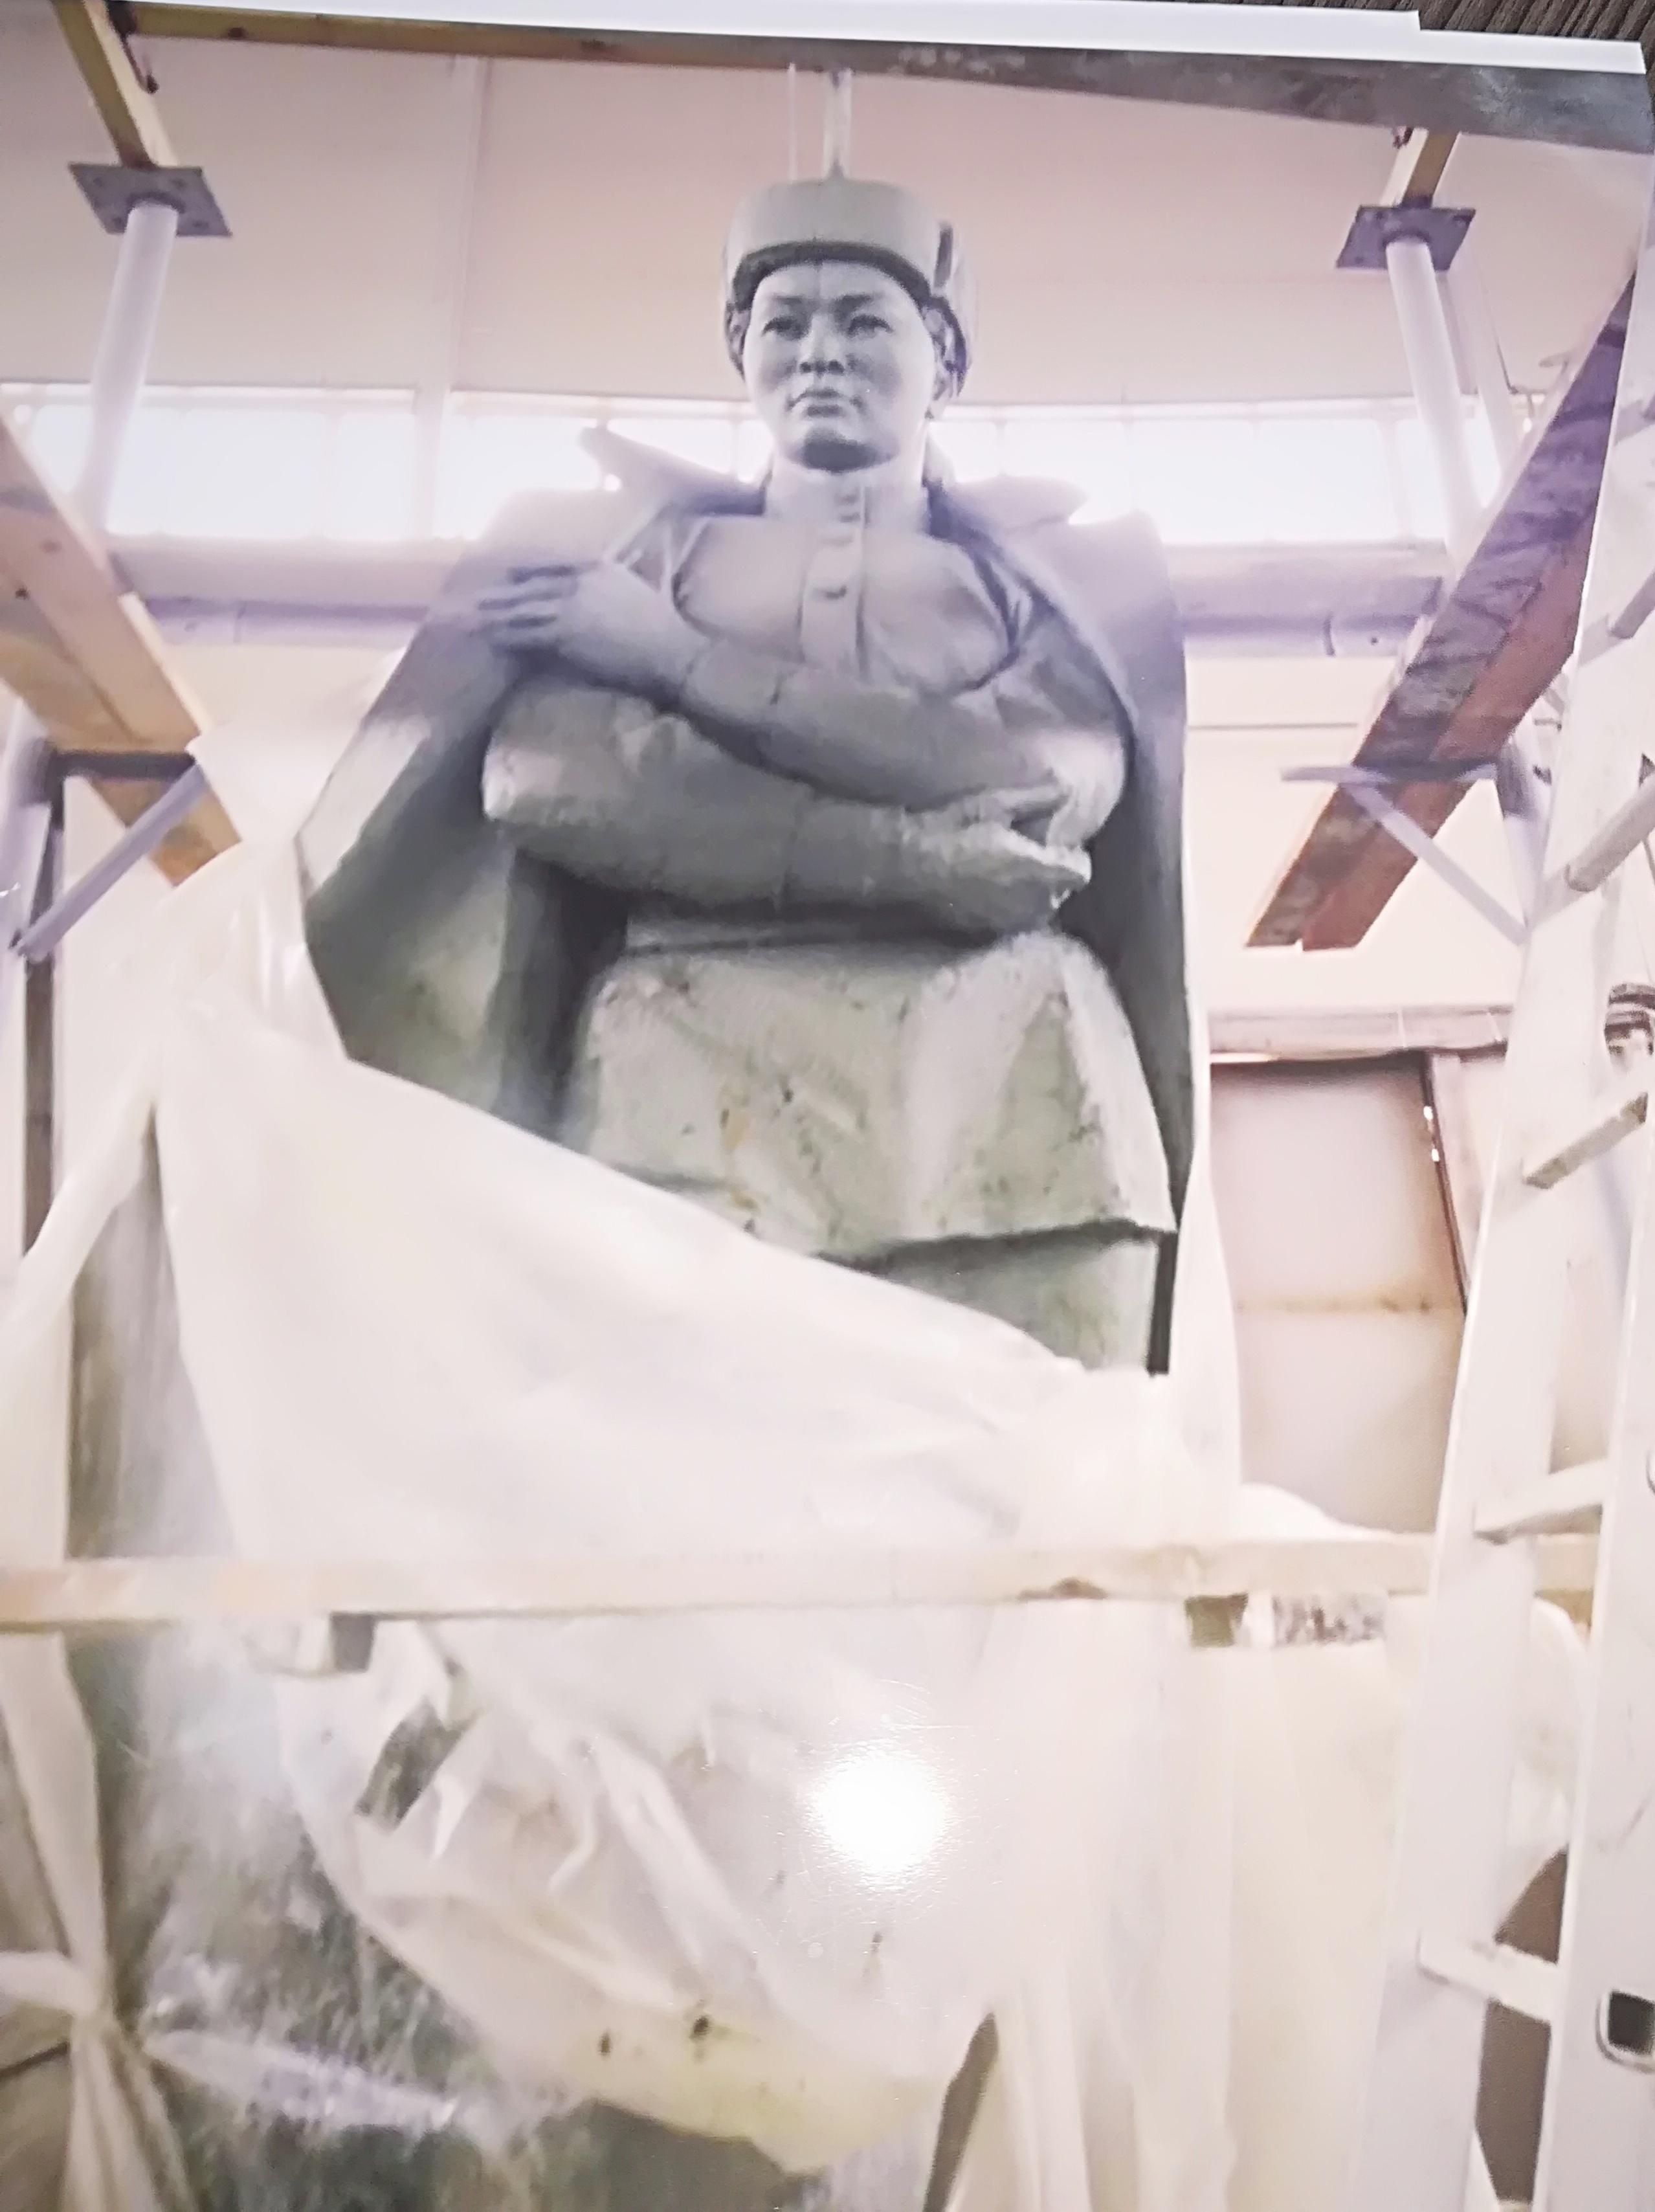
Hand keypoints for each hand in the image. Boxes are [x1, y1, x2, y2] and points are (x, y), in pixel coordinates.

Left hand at [473, 562, 705, 702]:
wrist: (673, 653)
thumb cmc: (663, 627)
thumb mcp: (636, 589)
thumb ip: (611, 581)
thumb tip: (600, 582)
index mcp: (595, 566)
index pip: (544, 563)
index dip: (516, 569)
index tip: (495, 570)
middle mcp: (576, 581)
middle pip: (523, 584)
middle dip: (491, 590)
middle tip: (460, 593)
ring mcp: (569, 607)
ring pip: (517, 608)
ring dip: (485, 612)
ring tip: (457, 615)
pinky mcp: (566, 635)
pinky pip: (525, 634)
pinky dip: (503, 634)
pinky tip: (484, 636)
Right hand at [896, 811, 1090, 935]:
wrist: (911, 863)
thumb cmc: (954, 828)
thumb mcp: (995, 803)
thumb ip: (1037, 799)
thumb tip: (1069, 790)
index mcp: (1037, 868)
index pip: (1080, 874)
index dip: (1073, 859)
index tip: (1057, 847)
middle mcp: (1030, 901)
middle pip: (1062, 894)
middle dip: (1055, 878)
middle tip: (1033, 858)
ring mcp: (1009, 920)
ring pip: (1040, 913)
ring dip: (1036, 896)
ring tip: (1015, 877)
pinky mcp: (988, 931)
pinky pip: (1015, 924)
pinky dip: (1014, 911)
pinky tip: (994, 893)